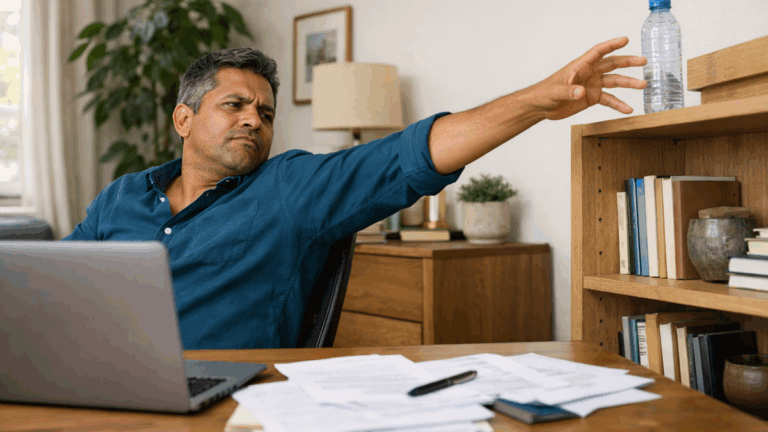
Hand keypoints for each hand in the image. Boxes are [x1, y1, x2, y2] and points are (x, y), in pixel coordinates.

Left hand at [529, 37, 646, 120]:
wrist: (541, 107)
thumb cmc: (545, 93)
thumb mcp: (556, 92)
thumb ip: (569, 92)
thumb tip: (581, 92)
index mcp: (580, 66)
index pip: (598, 52)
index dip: (611, 45)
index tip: (625, 39)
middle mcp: (589, 73)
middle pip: (612, 64)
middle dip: (628, 62)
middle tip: (643, 61)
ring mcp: (592, 85)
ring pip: (614, 82)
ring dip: (628, 83)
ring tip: (643, 85)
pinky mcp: (592, 98)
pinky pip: (609, 100)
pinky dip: (619, 104)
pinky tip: (628, 109)